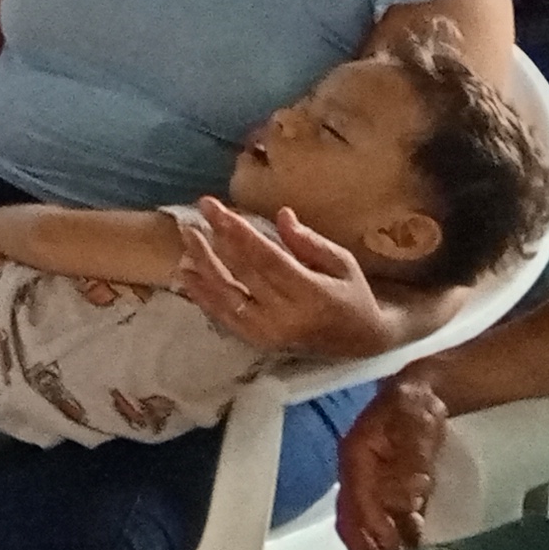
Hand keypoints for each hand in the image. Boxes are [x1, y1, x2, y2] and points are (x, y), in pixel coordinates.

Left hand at [178, 195, 388, 358]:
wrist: (361, 342)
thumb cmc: (353, 295)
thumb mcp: (342, 263)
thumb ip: (309, 242)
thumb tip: (281, 215)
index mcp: (311, 294)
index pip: (265, 257)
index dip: (235, 231)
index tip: (212, 206)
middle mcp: (286, 317)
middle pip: (242, 274)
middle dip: (214, 243)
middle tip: (193, 217)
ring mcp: (269, 334)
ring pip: (227, 297)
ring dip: (203, 268)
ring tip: (187, 241)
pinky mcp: (259, 342)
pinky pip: (225, 317)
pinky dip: (204, 296)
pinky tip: (188, 276)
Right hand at [333, 368, 453, 549]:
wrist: (426, 390)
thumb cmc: (416, 402)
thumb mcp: (414, 417)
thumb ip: (411, 453)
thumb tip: (410, 494)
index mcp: (356, 455)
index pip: (356, 497)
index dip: (369, 525)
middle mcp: (359, 472)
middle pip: (353, 515)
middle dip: (365, 545)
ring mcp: (373, 480)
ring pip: (369, 520)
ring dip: (381, 545)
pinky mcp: (392, 487)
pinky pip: (388, 517)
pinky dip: (397, 536)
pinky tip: (414, 549)